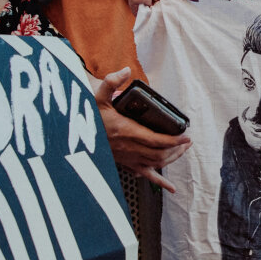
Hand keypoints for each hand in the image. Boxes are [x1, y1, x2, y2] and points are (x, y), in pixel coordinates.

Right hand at [94, 67, 189, 192]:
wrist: (72, 139)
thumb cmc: (87, 118)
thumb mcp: (96, 97)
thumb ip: (110, 81)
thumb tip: (125, 70)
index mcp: (127, 132)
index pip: (157, 140)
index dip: (174, 140)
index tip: (186, 136)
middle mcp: (130, 148)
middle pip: (160, 153)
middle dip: (177, 148)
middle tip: (187, 141)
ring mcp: (128, 159)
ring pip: (156, 164)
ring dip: (172, 158)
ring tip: (182, 150)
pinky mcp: (125, 165)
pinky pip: (145, 176)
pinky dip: (160, 183)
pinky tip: (171, 189)